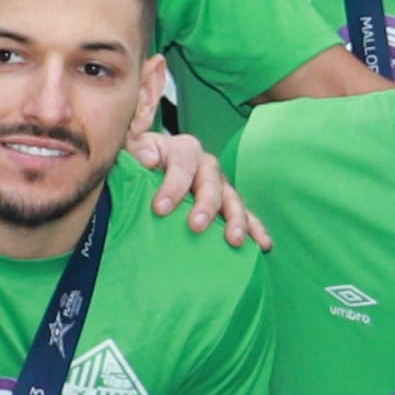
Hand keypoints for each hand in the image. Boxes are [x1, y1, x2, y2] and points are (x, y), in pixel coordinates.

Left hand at [130, 129, 265, 246]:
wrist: (147, 169)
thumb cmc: (138, 161)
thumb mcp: (131, 149)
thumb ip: (136, 151)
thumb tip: (149, 161)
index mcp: (183, 149)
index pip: (183, 164)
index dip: (173, 185)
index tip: (160, 209)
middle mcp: (206, 165)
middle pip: (212, 182)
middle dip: (206, 205)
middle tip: (196, 226)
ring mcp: (220, 186)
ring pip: (233, 200)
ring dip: (236, 219)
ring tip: (235, 240)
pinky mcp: (227, 205)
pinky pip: (246, 215)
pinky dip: (255, 229)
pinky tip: (263, 244)